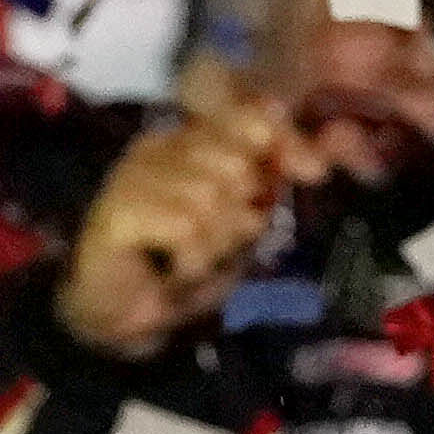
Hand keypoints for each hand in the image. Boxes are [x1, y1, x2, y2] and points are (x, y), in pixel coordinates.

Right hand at [58, 100, 312, 362]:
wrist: (129, 318)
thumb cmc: (188, 263)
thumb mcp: (246, 217)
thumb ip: (274, 182)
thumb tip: (318, 160)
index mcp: (190, 139)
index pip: (249, 116)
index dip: (286, 143)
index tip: (314, 171)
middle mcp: (157, 146)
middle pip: (235, 165)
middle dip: (240, 216)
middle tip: (218, 242)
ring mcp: (131, 175)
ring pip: (210, 199)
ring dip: (214, 245)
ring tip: (193, 260)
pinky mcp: (116, 210)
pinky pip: (184, 226)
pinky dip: (192, 259)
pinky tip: (175, 269)